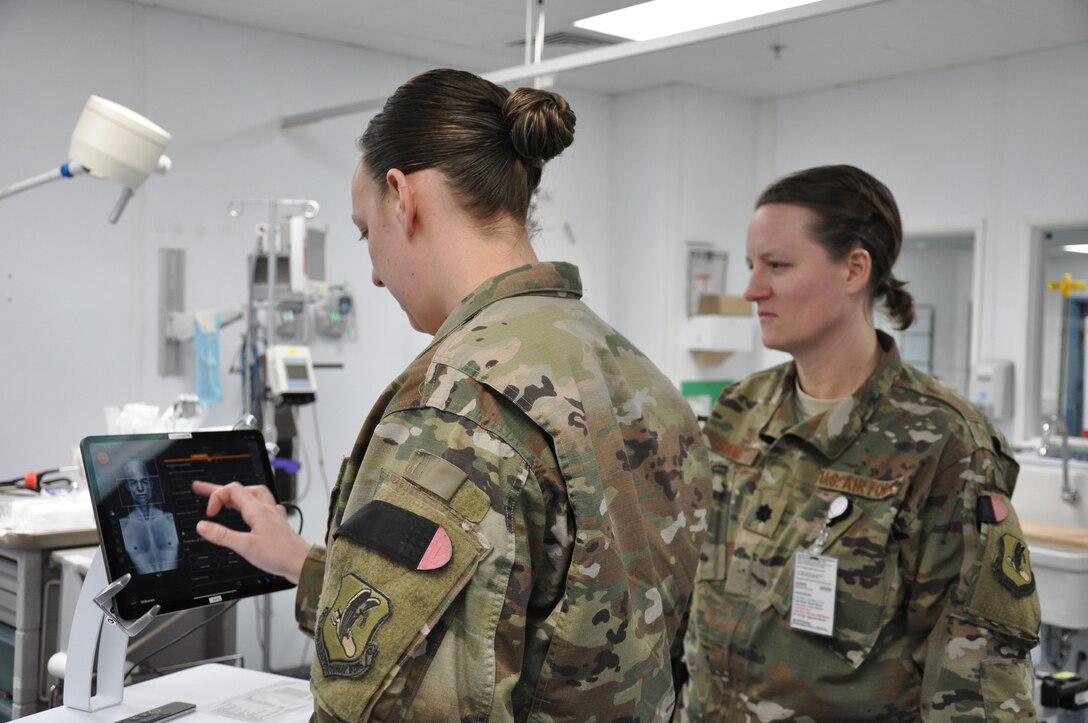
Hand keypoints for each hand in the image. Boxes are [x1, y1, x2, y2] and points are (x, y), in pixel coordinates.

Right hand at [191, 480, 310, 583]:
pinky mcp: (278, 523)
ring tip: (226, 498)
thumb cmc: (280, 555)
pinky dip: (253, 505)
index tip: (209, 515)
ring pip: (254, 495)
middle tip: (201, 488)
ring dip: (238, 494)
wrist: (302, 563)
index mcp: (257, 510)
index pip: (232, 490)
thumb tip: (202, 526)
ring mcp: (273, 514)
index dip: (216, 498)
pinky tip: (254, 512)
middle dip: (219, 490)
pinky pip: (265, 506)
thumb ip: (223, 535)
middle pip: (240, 489)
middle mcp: (266, 508)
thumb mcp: (245, 546)